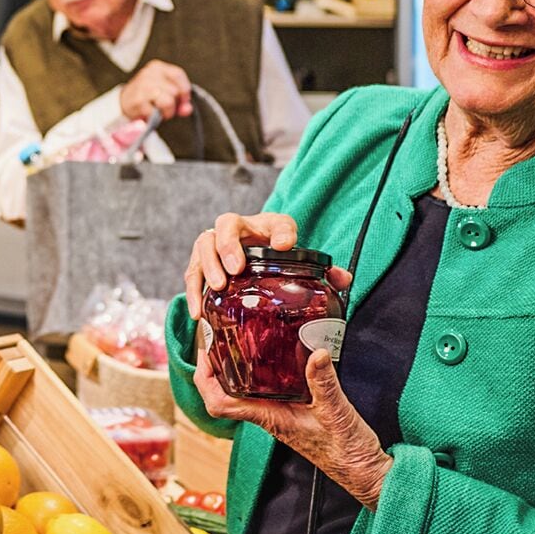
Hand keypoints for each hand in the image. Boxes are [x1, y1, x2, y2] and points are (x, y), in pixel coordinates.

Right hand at [119, 59, 191, 123]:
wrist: (124, 101)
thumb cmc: (148, 95)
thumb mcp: (165, 91)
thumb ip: (180, 99)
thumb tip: (187, 108)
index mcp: (157, 67)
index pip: (178, 74)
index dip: (185, 89)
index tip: (184, 99)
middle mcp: (149, 74)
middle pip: (175, 91)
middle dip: (175, 103)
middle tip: (166, 106)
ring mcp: (142, 86)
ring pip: (168, 101)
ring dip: (167, 111)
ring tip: (159, 111)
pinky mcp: (138, 101)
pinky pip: (156, 112)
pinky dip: (155, 117)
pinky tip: (149, 113)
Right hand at [183, 211, 351, 320]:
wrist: (250, 262)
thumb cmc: (277, 261)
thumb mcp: (299, 262)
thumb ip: (324, 272)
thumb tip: (342, 278)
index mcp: (267, 226)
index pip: (276, 222)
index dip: (280, 231)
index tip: (284, 245)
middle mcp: (238, 229)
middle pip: (226, 224)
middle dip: (229, 245)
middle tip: (237, 269)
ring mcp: (216, 244)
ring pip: (203, 244)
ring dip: (208, 266)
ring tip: (217, 288)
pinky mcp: (201, 264)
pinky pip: (191, 272)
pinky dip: (193, 290)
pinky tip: (198, 312)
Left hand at [195, 346, 392, 509]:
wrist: (363, 472)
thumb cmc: (347, 451)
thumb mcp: (337, 412)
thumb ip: (325, 383)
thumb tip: (316, 352)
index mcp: (270, 418)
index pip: (221, 404)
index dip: (205, 381)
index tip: (204, 354)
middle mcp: (269, 416)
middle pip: (225, 394)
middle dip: (214, 368)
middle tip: (216, 338)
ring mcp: (280, 414)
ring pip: (243, 392)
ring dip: (233, 370)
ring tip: (235, 340)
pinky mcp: (293, 412)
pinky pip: (265, 391)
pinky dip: (259, 373)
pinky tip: (271, 356)